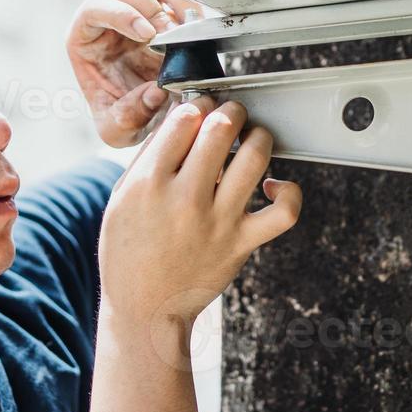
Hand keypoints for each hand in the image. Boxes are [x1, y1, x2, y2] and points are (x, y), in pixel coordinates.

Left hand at [66, 0, 208, 147]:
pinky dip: (192, 13)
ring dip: (176, 8)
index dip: (122, 15)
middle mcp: (110, 18)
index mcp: (85, 38)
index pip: (95, 8)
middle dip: (154, 10)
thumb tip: (155, 93)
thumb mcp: (117, 130)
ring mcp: (139, 12)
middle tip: (173, 37)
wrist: (147, 119)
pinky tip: (196, 37)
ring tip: (188, 37)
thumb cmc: (121, 117)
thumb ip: (129, 117)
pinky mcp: (164, 12)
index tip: (148, 34)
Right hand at [98, 95, 302, 326]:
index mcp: (149, 183)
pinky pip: (284, 211)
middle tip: (229, 116)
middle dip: (230, 110)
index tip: (201, 107)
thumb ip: (151, 155)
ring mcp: (218, 221)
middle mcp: (186, 198)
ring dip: (258, 136)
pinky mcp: (242, 243)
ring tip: (250, 139)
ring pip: (256, 156)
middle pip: (222, 127)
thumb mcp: (123, 196)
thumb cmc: (130, 249)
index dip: (198, 104)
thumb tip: (182, 114)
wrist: (145, 308)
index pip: (185, 118)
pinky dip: (289, 191)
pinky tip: (273, 184)